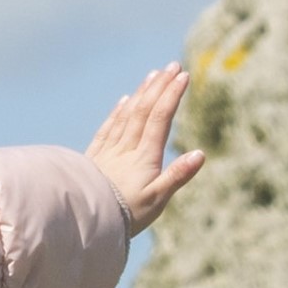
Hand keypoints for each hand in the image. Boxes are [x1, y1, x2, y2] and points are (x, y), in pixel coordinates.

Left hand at [87, 62, 203, 227]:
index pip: (160, 118)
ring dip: (142, 93)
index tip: (183, 75)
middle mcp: (126, 148)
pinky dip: (118, 112)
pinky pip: (108, 128)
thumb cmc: (127, 215)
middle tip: (173, 66)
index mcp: (145, 157)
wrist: (87, 221)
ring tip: (153, 75)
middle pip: (144, 110)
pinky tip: (124, 100)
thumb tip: (200, 154)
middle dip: (160, 86)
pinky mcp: (95, 157)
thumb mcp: (158, 199)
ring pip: (127, 115)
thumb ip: (178, 175)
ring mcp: (109, 151)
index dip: (172, 95)